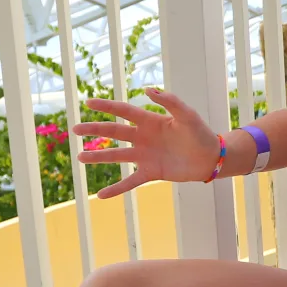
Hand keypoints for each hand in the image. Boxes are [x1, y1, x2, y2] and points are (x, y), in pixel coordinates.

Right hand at [74, 88, 222, 197]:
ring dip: (98, 157)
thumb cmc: (200, 133)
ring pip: (117, 156)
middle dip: (94, 130)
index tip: (88, 102)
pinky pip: (130, 182)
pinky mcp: (151, 172)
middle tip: (75, 129)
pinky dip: (116, 189)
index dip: (106, 106)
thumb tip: (147, 90)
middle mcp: (143, 137)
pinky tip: (100, 196)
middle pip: (114, 132)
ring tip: (80, 157)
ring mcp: (145, 156)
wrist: (211, 158)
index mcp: (150, 121)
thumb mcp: (187, 115)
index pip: (124, 111)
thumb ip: (170, 101)